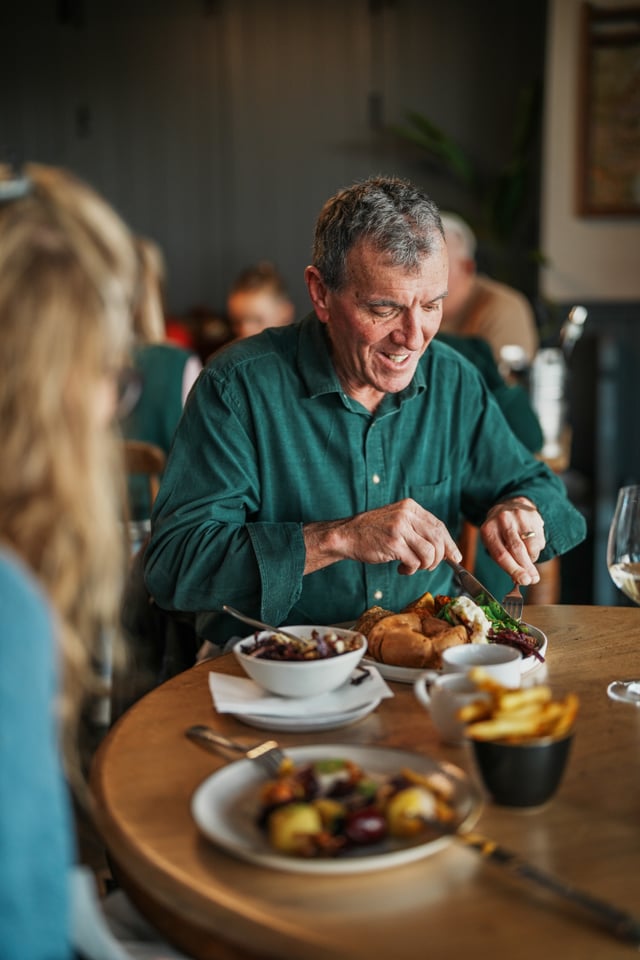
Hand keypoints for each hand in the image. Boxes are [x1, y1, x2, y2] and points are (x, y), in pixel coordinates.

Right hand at [303, 498, 461, 575]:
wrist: (347, 535)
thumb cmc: (373, 532)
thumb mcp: (397, 522)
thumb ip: (418, 530)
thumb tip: (446, 550)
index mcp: (410, 507)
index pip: (439, 526)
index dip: (449, 544)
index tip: (455, 557)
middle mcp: (407, 514)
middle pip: (438, 540)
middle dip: (437, 558)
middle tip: (428, 566)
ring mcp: (400, 528)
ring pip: (429, 553)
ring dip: (424, 565)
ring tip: (411, 566)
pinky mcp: (393, 543)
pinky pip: (415, 562)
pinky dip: (411, 569)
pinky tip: (401, 568)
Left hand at [480, 496, 545, 584]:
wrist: (509, 507)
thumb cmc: (500, 533)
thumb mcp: (495, 544)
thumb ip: (505, 561)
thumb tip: (521, 580)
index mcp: (488, 530)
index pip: (500, 554)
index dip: (513, 570)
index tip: (523, 581)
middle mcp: (502, 520)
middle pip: (516, 549)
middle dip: (526, 568)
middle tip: (533, 580)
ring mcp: (518, 515)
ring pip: (531, 545)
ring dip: (532, 559)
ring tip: (529, 560)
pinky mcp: (532, 514)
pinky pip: (539, 538)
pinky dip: (537, 548)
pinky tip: (532, 545)